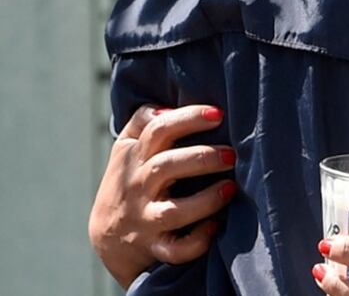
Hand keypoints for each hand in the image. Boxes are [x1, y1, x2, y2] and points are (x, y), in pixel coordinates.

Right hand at [88, 104, 237, 287]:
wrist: (108, 236)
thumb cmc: (131, 178)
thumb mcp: (127, 148)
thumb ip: (143, 121)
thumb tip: (167, 107)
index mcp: (135, 157)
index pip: (157, 130)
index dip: (187, 118)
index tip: (217, 114)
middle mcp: (138, 186)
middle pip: (166, 167)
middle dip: (201, 158)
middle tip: (231, 155)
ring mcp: (145, 218)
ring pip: (173, 212)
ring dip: (205, 200)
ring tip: (230, 188)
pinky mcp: (155, 246)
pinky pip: (176, 249)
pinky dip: (197, 241)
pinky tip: (216, 227)